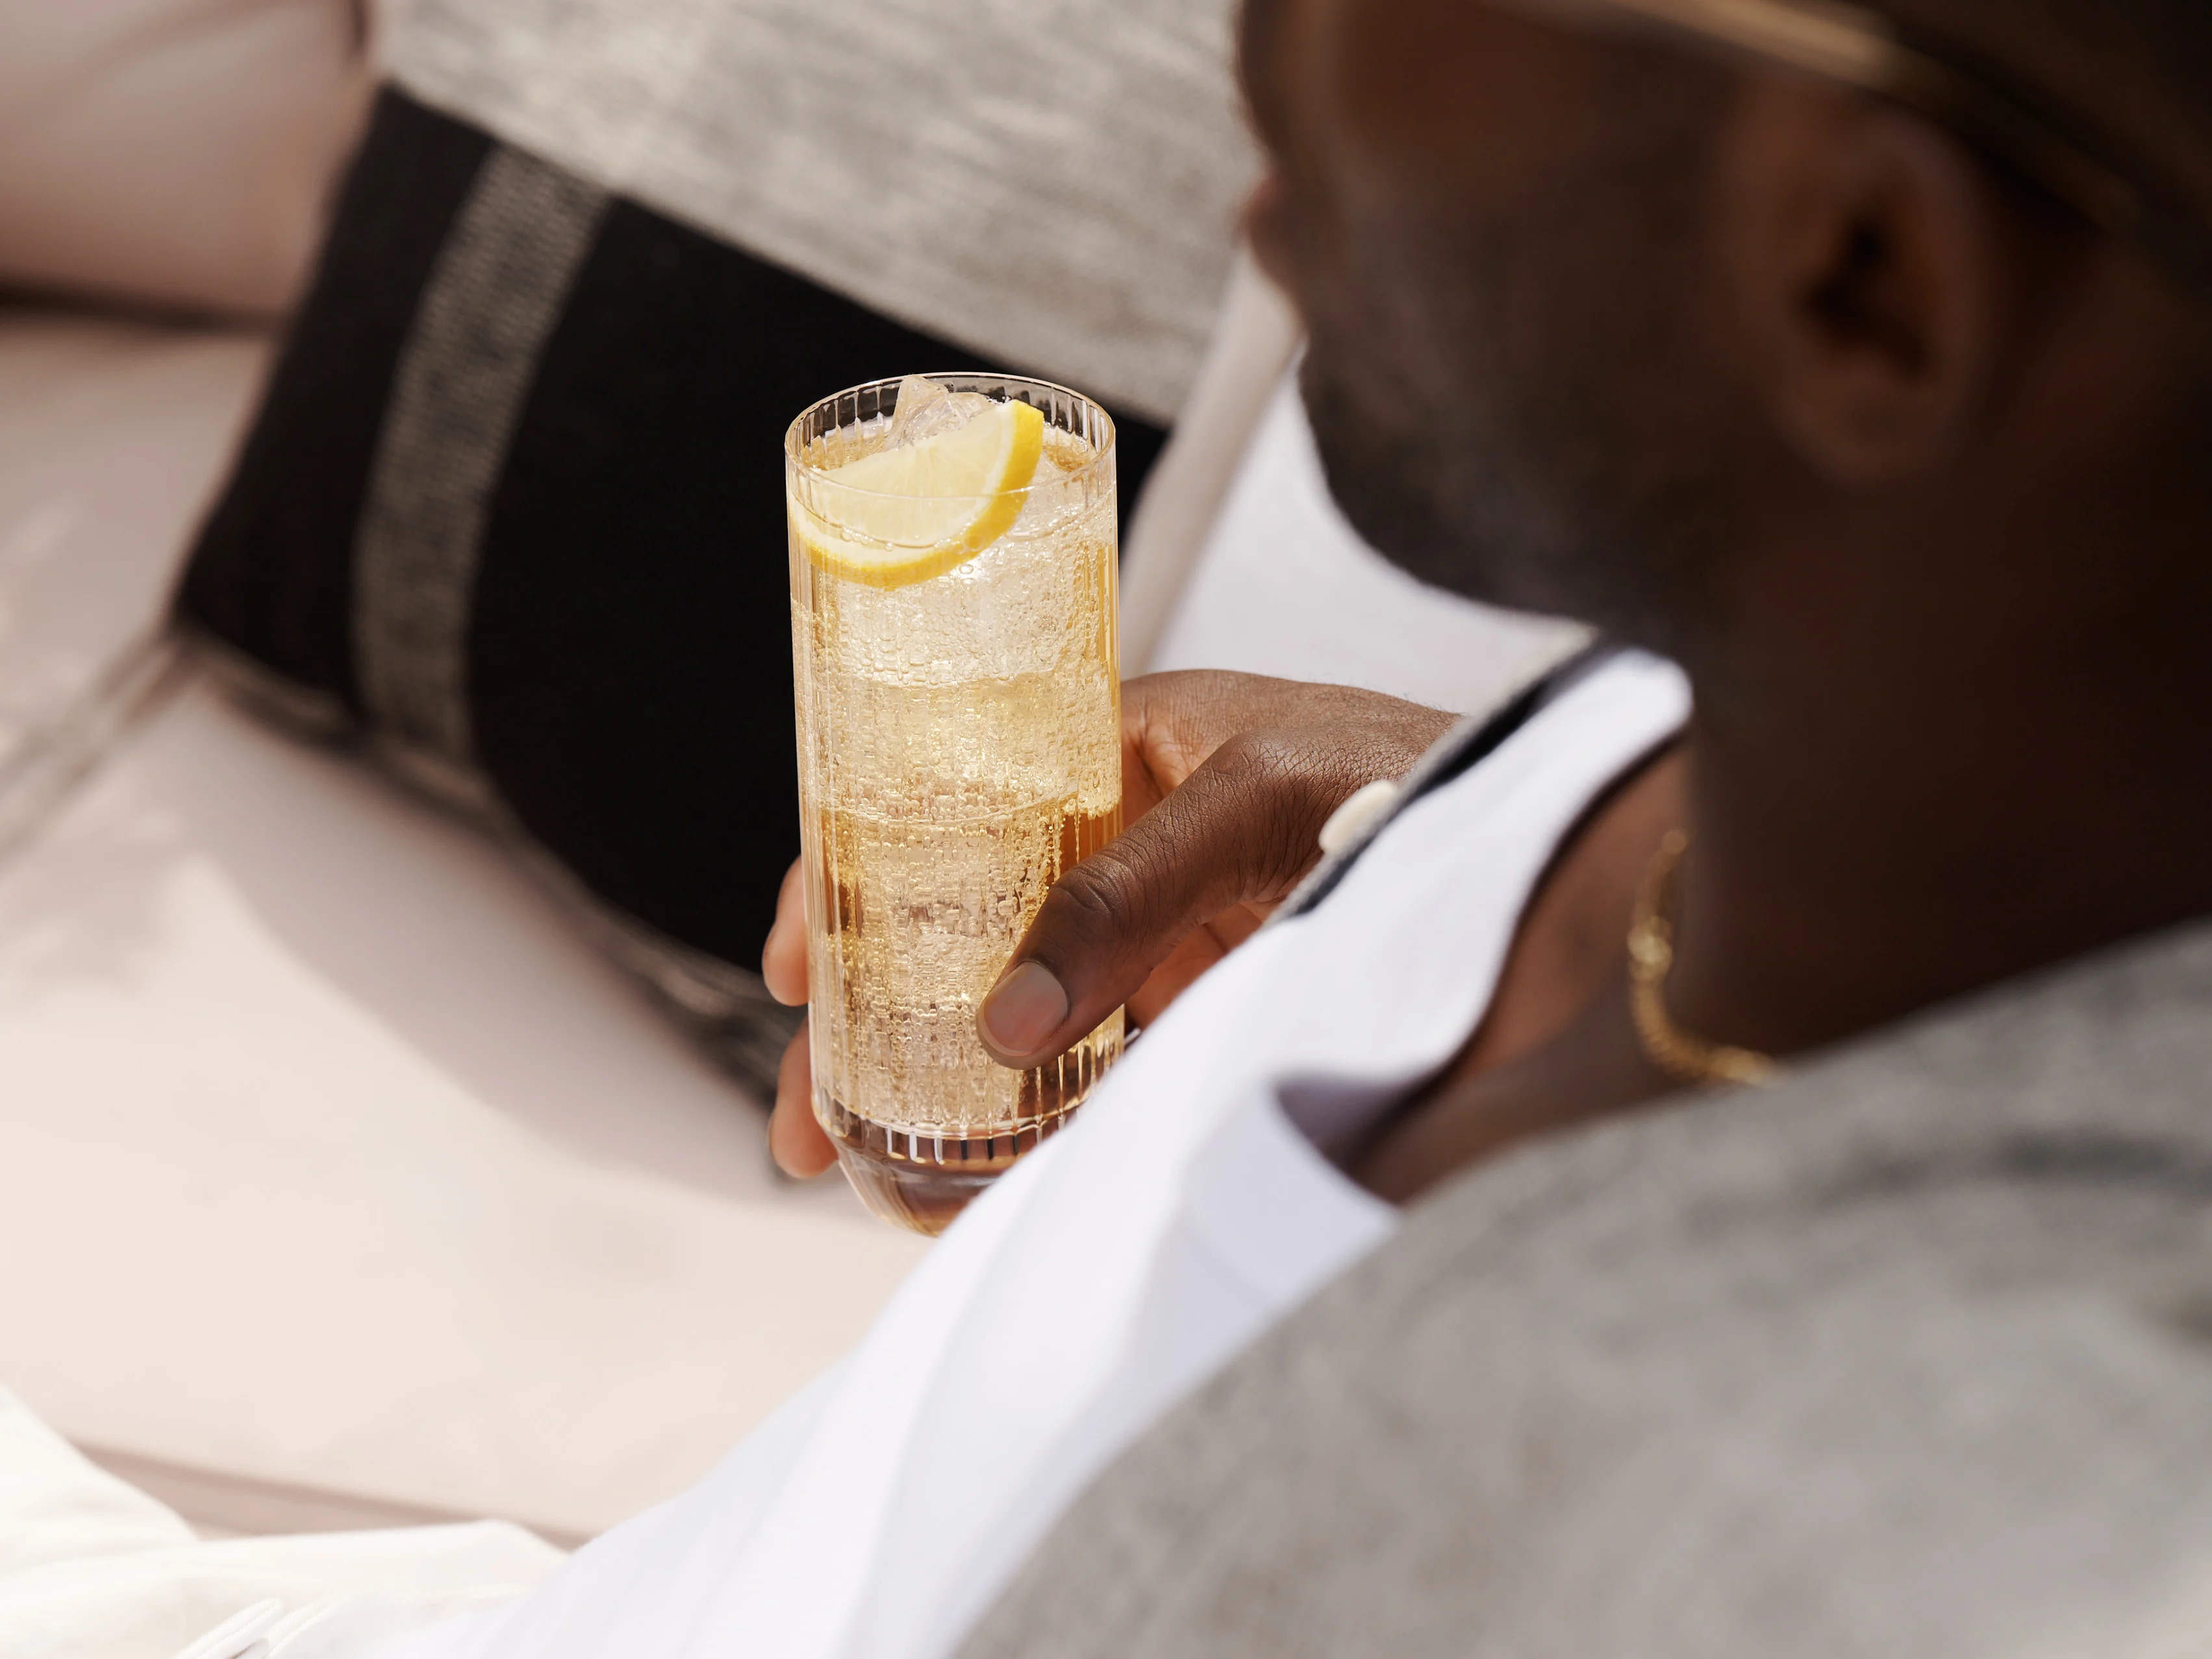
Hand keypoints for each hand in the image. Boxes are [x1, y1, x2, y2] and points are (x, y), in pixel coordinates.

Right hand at [760, 670, 1455, 1176]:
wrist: (1529, 838)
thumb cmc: (1397, 768)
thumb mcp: (1251, 800)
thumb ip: (1129, 894)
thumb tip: (1001, 1022)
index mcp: (1097, 749)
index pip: (931, 806)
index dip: (840, 883)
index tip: (789, 971)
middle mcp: (1103, 840)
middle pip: (944, 930)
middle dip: (862, 1028)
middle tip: (804, 1129)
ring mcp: (1144, 930)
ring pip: (1003, 1010)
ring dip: (931, 1090)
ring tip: (869, 1181)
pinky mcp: (1191, 1003)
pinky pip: (1085, 1065)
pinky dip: (1030, 1123)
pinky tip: (980, 1183)